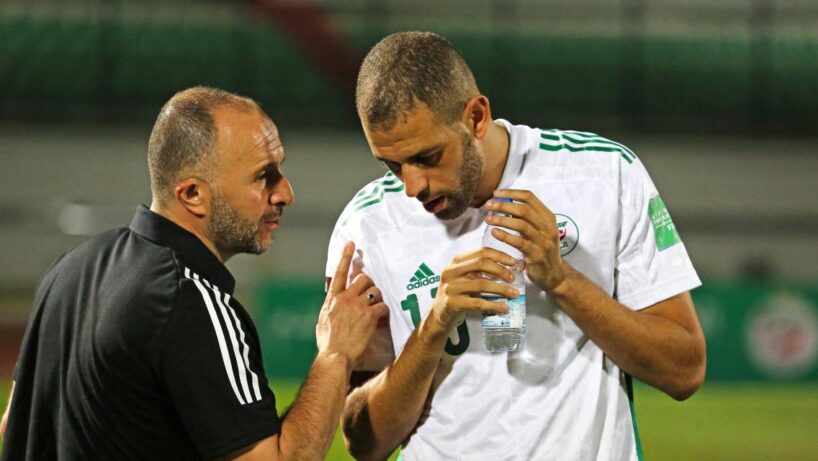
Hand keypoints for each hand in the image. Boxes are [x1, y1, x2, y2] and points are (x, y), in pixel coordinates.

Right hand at [317, 242, 387, 366]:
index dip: (345, 256)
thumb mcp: (323, 320)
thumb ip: (331, 308)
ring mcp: (358, 306)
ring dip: (378, 296)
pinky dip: (383, 311)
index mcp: (332, 299)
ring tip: (376, 305)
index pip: (339, 273)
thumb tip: (334, 303)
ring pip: (375, 290)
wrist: (335, 356)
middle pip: (362, 278)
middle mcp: (345, 298)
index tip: (351, 243)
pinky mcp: (369, 316)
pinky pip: (382, 306)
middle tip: (371, 292)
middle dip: (369, 282)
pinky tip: (381, 318)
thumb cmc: (328, 342)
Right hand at [429, 248, 519, 331]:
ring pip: (481, 284)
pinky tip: (504, 308)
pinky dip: (494, 305)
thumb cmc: (458, 293)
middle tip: (513, 278)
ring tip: (514, 294)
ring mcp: (450, 287)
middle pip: (480, 263)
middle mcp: (451, 271)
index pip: (481, 251)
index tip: (514, 262)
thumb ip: (482, 271)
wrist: (440, 314)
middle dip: (500, 270)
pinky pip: (477, 303)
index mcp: (456, 261)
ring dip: (501, 289)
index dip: (499, 255)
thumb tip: (512, 267)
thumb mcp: (466, 277)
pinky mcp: (452, 303)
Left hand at [485, 189, 568, 292]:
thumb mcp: (538, 231)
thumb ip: (526, 219)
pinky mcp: (537, 255)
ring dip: (502, 219)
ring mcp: (544, 241)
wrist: (554, 275)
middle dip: (504, 204)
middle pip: (524, 209)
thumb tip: (503, 203)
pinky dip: (505, 236)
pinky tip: (494, 232)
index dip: (512, 193)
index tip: (496, 193)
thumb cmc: (541, 250)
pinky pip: (519, 242)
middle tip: (488, 205)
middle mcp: (548, 227)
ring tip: (488, 219)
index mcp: (548, 217)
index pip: (530, 197)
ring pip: (521, 224)